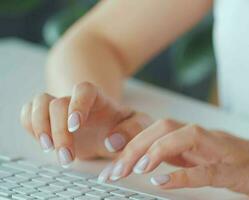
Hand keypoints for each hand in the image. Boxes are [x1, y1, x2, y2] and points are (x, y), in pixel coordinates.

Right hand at [20, 82, 151, 166]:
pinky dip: (30, 126)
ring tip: (50, 149)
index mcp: (99, 98)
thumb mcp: (137, 125)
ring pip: (39, 103)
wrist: (108, 128)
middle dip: (59, 131)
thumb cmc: (122, 125)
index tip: (76, 126)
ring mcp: (59, 107)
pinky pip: (28, 113)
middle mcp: (76, 100)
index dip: (77, 104)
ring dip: (40, 127)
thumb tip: (113, 140)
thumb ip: (134, 129)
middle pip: (58, 103)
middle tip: (68, 157)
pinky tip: (45, 142)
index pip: (84, 90)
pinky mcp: (46, 118)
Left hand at [98, 119, 248, 199]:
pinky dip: (180, 175)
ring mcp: (222, 150)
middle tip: (112, 170)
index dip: (133, 139)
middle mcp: (208, 138)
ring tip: (131, 169)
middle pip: (164, 128)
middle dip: (134, 145)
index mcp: (201, 137)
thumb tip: (161, 168)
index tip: (111, 157)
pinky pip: (205, 169)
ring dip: (152, 152)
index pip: (161, 129)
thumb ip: (189, 160)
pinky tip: (160, 183)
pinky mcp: (235, 169)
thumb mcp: (214, 162)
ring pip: (181, 138)